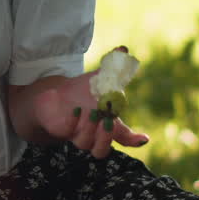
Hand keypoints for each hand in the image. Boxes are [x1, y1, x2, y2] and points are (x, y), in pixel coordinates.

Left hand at [27, 48, 148, 158]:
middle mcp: (93, 134)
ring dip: (90, 131)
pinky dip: (73, 122)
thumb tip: (123, 50)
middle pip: (102, 150)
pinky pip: (68, 133)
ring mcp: (76, 134)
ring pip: (86, 145)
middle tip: (108, 121)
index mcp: (108, 124)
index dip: (133, 139)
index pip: (123, 137)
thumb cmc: (82, 91)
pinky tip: (75, 110)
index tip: (143, 137)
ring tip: (92, 113)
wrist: (55, 96)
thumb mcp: (98, 79)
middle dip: (107, 137)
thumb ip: (114, 67)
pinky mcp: (62, 130)